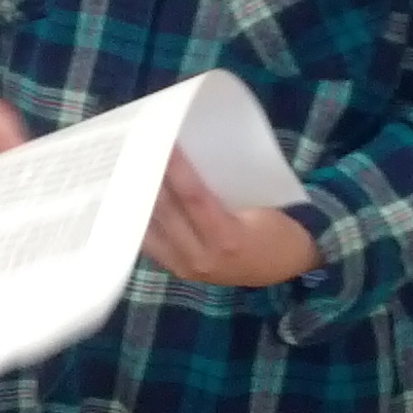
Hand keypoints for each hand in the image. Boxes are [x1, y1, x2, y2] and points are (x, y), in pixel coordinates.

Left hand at [140, 151, 320, 288]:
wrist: (289, 268)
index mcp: (227, 237)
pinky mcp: (179, 271)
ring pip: (151, 229)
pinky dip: (139, 221)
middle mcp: (202, 257)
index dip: (176, 168)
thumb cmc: (277, 230)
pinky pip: (151, 244)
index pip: (193, 197)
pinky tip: (129, 201)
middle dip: (149, 179)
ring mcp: (187, 267)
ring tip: (124, 171)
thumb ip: (221, 191)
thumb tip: (187, 159)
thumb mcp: (258, 207)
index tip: (162, 141)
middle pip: (166, 212)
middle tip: (135, 150)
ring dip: (137, 200)